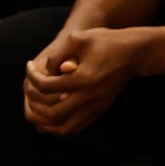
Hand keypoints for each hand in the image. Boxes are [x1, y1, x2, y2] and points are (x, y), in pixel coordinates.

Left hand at [22, 27, 144, 136]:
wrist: (136, 54)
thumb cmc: (107, 41)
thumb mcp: (79, 38)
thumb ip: (58, 53)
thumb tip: (46, 71)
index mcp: (83, 78)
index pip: (46, 87)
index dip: (32, 77)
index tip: (29, 66)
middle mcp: (90, 97)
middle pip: (52, 113)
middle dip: (34, 102)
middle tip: (30, 88)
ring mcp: (97, 107)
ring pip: (64, 127)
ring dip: (44, 120)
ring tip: (35, 105)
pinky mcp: (101, 110)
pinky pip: (75, 127)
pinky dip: (58, 126)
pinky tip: (50, 113)